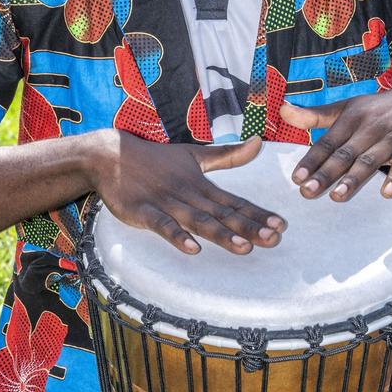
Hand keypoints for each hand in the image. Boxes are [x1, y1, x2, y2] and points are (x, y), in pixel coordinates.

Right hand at [86, 131, 285, 254]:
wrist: (110, 155)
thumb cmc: (154, 158)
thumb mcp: (193, 154)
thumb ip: (227, 155)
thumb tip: (259, 143)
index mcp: (202, 184)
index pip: (235, 201)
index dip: (258, 213)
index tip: (281, 224)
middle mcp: (189, 194)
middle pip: (223, 214)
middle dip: (249, 226)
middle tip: (274, 238)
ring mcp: (167, 203)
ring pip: (198, 220)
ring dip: (221, 234)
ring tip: (244, 247)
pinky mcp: (144, 211)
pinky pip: (163, 225)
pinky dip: (177, 236)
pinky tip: (193, 249)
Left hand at [279, 83, 391, 200]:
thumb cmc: (378, 109)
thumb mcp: (348, 107)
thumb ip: (316, 115)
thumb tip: (282, 110)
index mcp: (351, 119)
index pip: (327, 142)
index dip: (312, 160)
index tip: (296, 177)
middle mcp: (369, 129)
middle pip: (345, 154)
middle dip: (326, 174)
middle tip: (307, 192)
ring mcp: (391, 140)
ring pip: (370, 161)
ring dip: (355, 179)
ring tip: (338, 196)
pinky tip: (386, 193)